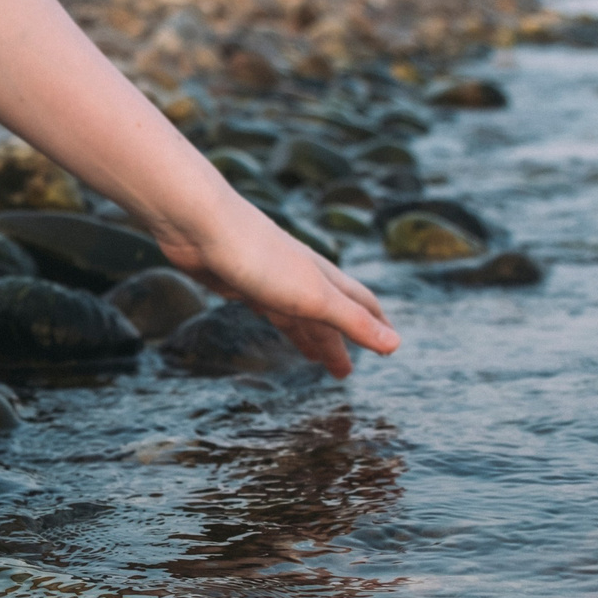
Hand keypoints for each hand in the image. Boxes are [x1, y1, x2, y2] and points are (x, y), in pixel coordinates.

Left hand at [156, 195, 401, 376]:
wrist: (202, 225)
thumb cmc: (260, 258)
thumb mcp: (313, 297)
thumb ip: (352, 321)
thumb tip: (395, 344)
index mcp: (323, 279)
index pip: (360, 304)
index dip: (376, 325)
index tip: (388, 346)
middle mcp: (300, 276)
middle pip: (327, 314)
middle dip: (338, 342)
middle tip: (344, 372)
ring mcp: (269, 277)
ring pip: (296, 312)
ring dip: (308, 334)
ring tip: (312, 357)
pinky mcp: (239, 280)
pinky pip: (265, 305)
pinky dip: (275, 318)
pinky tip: (268, 318)